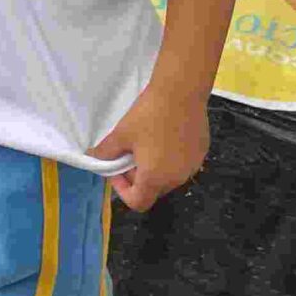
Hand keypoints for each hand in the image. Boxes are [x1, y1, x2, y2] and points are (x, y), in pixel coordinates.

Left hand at [91, 85, 209, 212]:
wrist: (181, 92)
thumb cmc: (148, 115)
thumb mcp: (121, 134)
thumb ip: (105, 152)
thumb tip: (94, 158)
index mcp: (156, 178)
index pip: (138, 203)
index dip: (122, 190)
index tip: (116, 169)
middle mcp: (177, 179)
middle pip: (153, 190)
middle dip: (137, 177)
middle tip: (128, 153)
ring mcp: (192, 167)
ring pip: (168, 177)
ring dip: (154, 168)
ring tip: (146, 143)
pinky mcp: (201, 153)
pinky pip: (181, 164)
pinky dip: (170, 158)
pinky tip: (164, 136)